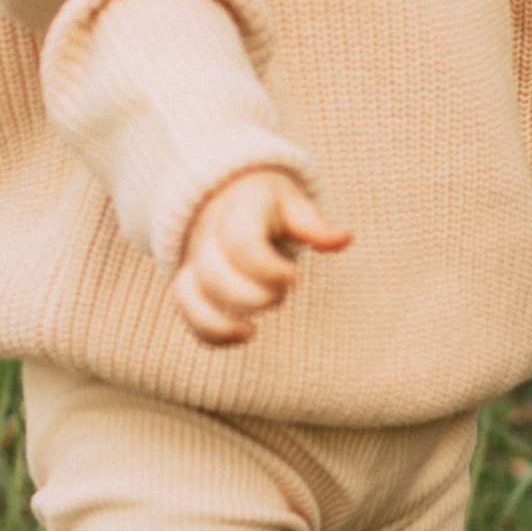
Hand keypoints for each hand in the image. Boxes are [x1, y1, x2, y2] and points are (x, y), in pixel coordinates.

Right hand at [174, 170, 352, 345]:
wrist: (227, 195)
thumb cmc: (268, 205)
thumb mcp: (292, 203)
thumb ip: (313, 223)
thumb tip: (345, 238)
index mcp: (237, 210)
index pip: (240, 242)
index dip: (267, 269)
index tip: (292, 277)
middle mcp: (208, 235)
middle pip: (214, 274)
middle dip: (251, 297)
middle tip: (281, 293)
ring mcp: (193, 259)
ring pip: (190, 294)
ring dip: (222, 321)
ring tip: (252, 331)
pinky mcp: (188, 282)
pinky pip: (186, 312)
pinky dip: (209, 332)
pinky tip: (242, 335)